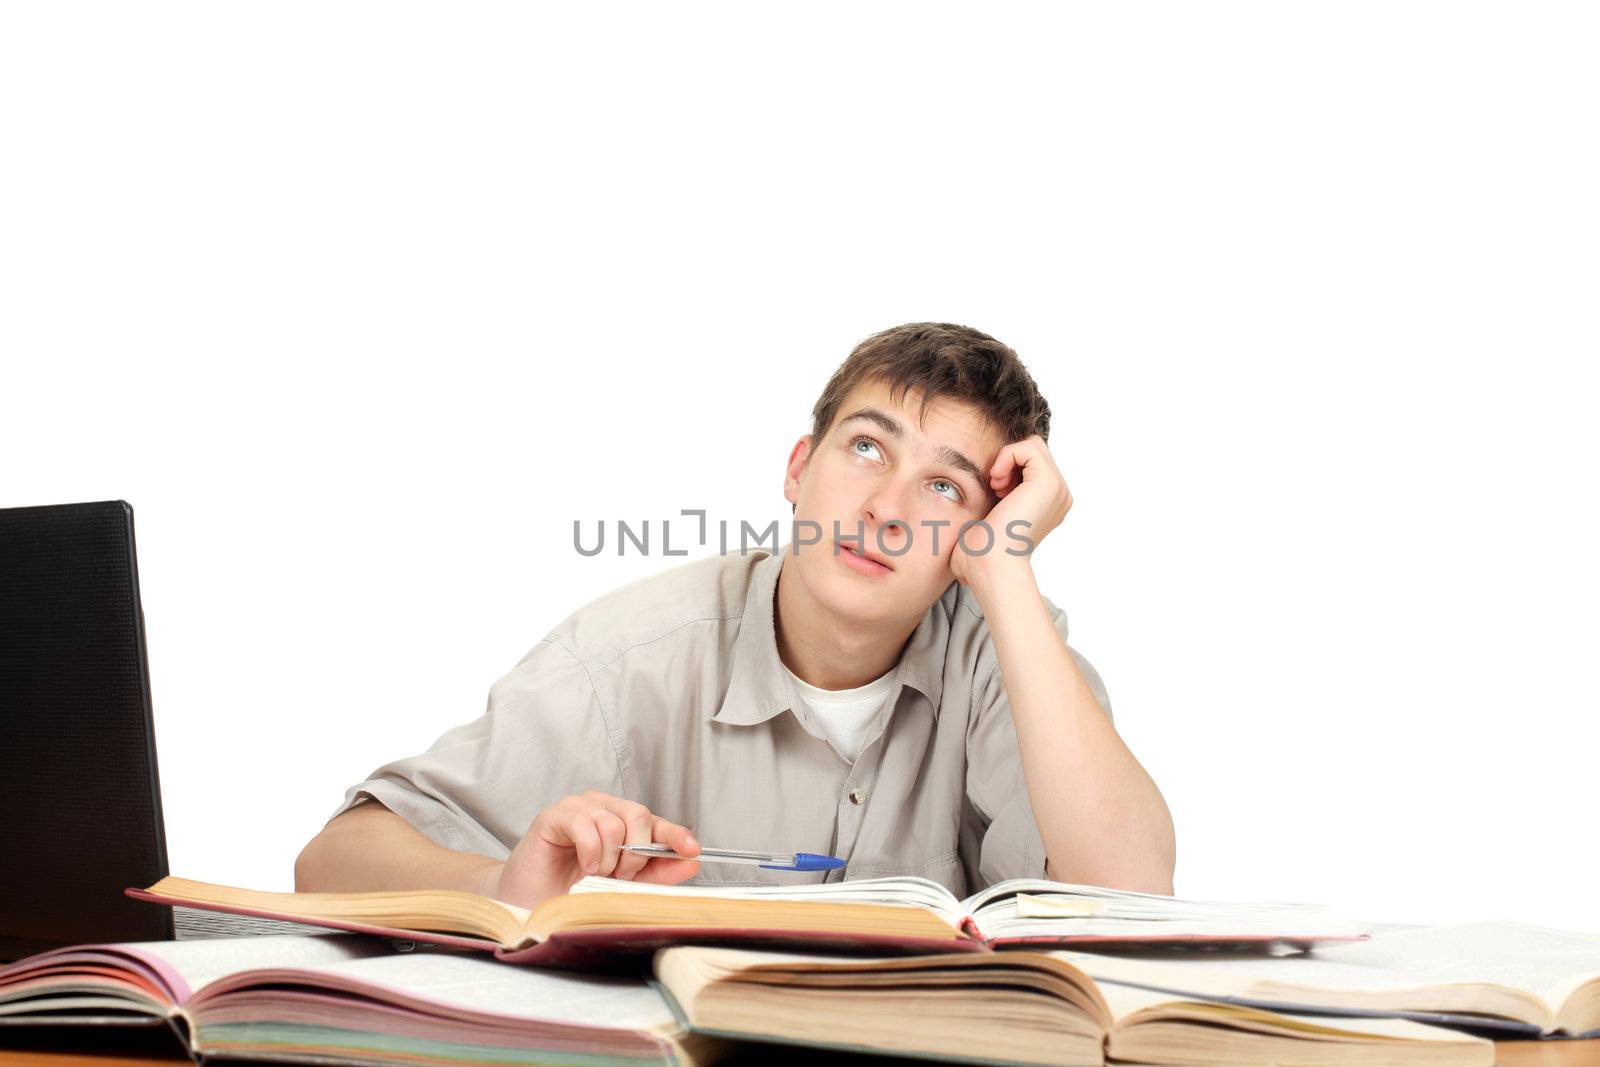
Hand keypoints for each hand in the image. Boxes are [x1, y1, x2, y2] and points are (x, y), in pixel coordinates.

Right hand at [484, 791, 701, 908]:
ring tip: (595, 872)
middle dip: (636, 853)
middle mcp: (602, 808)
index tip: (692, 850)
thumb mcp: (622, 885)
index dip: (675, 834)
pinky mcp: (554, 815)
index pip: (656, 822)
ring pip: (614, 821)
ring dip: (609, 857)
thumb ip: (655, 873)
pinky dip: (590, 851)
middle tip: (620, 875)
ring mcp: (578, 808)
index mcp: (621, 822)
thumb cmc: (570, 891)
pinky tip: (583, 865)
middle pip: (639, 814)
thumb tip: (690, 861)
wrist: (528, 901)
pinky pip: (586, 825)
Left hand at [949, 434, 1072, 586]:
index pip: (1031, 463)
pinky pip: (1028, 447)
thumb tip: (985, 504)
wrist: (990, 564)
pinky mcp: (1048, 483)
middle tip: (995, 488)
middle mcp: (1059, 496)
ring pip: (1032, 446)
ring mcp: (1058, 490)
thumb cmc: (983, 553)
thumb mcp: (990, 521)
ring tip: (997, 486)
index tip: (995, 493)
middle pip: (1034, 451)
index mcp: (1049, 504)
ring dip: (1008, 459)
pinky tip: (997, 482)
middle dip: (1009, 462)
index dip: (1009, 469)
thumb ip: (995, 504)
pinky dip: (1007, 456)